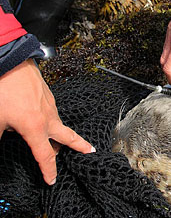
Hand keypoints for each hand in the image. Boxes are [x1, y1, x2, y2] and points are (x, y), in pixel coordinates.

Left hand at [0, 59, 94, 184]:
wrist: (12, 64)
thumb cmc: (4, 90)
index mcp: (36, 128)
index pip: (45, 156)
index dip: (49, 170)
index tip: (51, 180)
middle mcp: (48, 118)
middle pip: (68, 137)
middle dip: (80, 146)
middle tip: (89, 152)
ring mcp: (50, 106)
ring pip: (57, 125)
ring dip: (56, 135)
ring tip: (50, 140)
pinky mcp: (48, 96)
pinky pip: (51, 113)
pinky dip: (49, 121)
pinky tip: (38, 118)